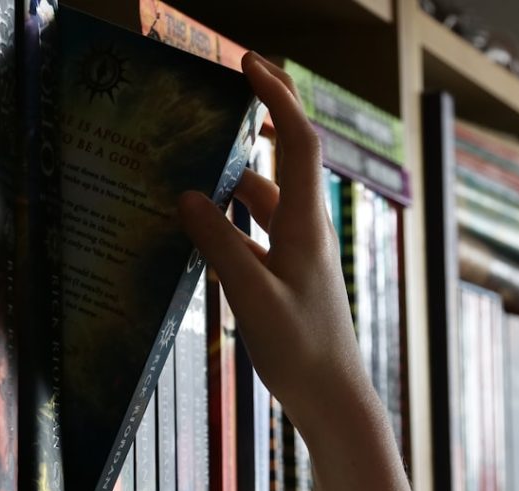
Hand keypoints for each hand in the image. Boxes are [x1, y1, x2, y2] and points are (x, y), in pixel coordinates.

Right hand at [178, 52, 381, 439]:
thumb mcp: (253, 297)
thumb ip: (220, 246)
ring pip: (263, 201)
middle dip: (250, 127)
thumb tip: (188, 196)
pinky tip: (197, 232)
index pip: (297, 140)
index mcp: (305, 225)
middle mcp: (306, 230)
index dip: (276, 95)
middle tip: (207, 106)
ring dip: (230, 182)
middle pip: (281, 161)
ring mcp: (298, 254)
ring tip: (183, 170)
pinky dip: (228, 225)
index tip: (245, 63)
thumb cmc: (303, 352)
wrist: (335, 400)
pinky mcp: (287, 277)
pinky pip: (255, 235)